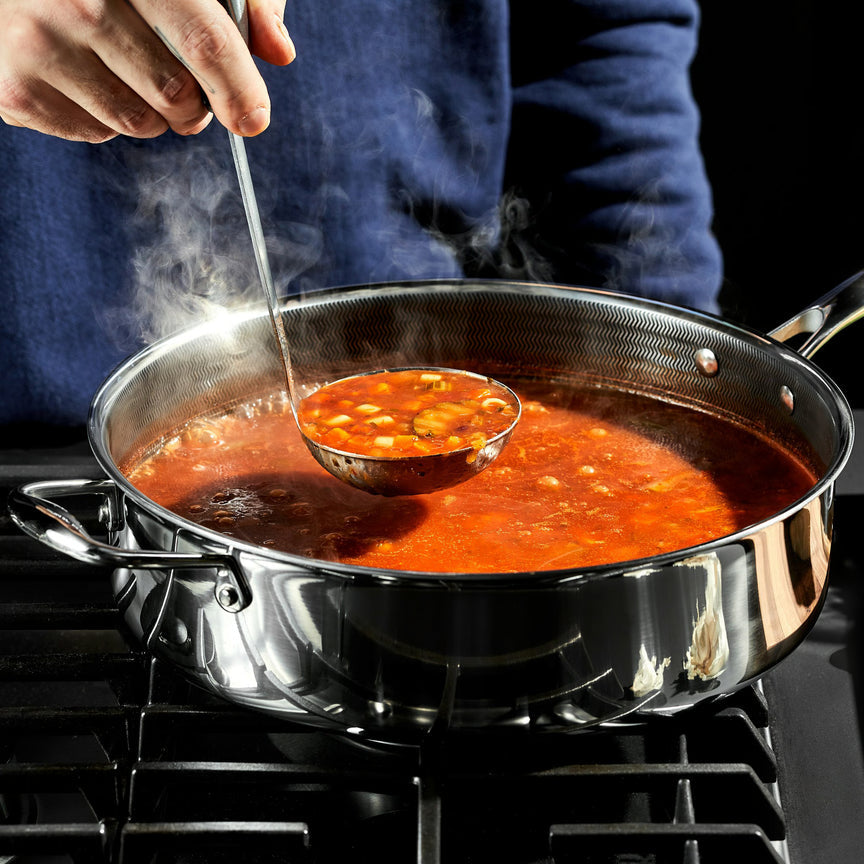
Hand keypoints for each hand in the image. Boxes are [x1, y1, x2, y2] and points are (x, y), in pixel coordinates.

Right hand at [0, 0, 295, 142]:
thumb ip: (241, 0)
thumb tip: (278, 52)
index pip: (203, 41)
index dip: (239, 89)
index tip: (253, 119)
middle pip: (176, 94)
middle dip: (195, 105)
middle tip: (183, 88)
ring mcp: (38, 44)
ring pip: (141, 123)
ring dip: (153, 114)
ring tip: (128, 72)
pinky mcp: (16, 91)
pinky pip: (98, 134)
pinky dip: (106, 117)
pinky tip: (85, 76)